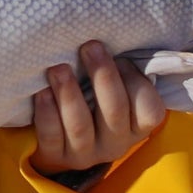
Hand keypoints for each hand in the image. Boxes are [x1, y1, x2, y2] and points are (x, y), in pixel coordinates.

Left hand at [28, 41, 165, 174]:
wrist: (59, 142)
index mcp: (136, 126)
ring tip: (58, 68)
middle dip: (103, 76)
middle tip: (89, 47)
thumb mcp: (114, 91)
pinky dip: (47, 113)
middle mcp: (115, 143)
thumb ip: (121, 72)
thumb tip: (113, 35)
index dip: (137, 83)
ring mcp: (85, 153)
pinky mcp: (56, 156)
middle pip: (114, 111)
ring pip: (79, 125)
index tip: (121, 58)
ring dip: (69, 93)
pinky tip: (42, 93)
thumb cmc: (92, 101)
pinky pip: (52, 136)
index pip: (150, 111)